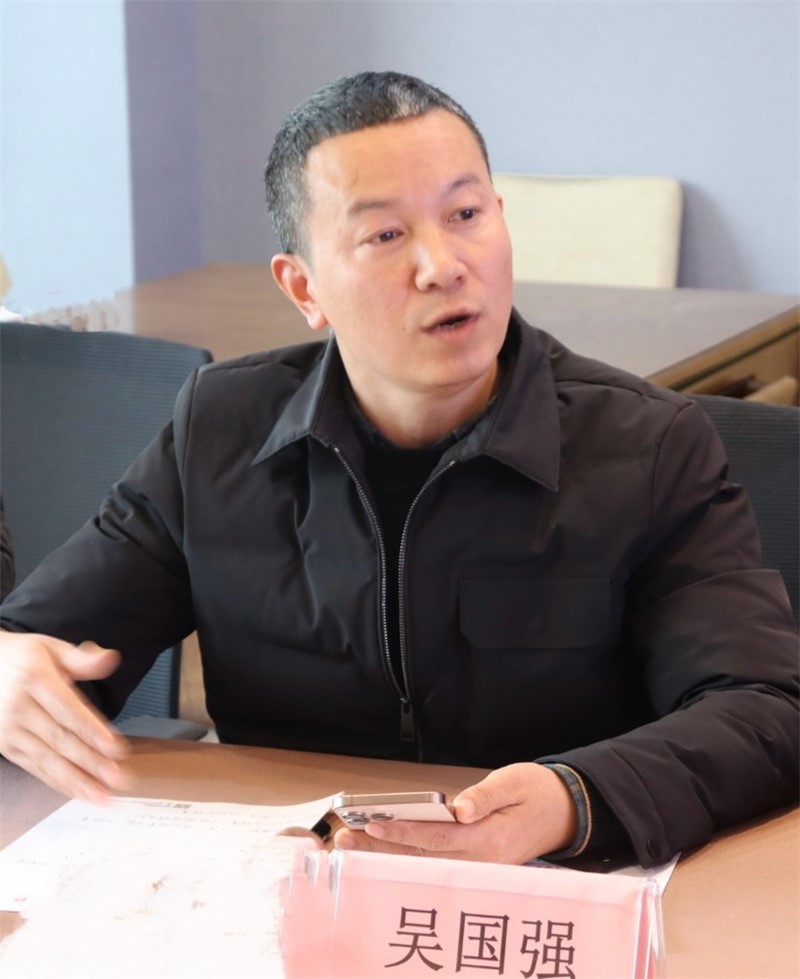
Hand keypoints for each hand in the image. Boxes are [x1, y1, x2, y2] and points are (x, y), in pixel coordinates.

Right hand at [0, 631, 130, 801]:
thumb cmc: (23, 658)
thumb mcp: (51, 648)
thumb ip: (81, 659)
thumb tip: (109, 659)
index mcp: (34, 678)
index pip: (68, 710)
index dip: (93, 731)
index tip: (116, 749)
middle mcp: (18, 707)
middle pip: (60, 739)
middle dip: (91, 763)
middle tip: (117, 779)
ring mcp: (8, 730)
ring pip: (47, 760)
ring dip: (77, 781)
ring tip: (102, 795)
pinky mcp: (6, 747)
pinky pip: (35, 767)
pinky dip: (58, 782)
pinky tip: (79, 792)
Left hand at [333, 762, 577, 863]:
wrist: (563, 813)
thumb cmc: (536, 792)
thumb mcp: (514, 781)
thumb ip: (486, 795)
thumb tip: (458, 807)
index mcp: (491, 838)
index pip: (438, 837)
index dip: (404, 832)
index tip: (374, 824)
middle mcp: (482, 860)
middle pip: (422, 856)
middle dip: (381, 848)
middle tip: (345, 839)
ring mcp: (477, 866)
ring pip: (423, 862)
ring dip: (385, 854)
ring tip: (351, 843)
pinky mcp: (473, 864)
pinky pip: (433, 861)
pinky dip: (404, 855)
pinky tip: (379, 847)